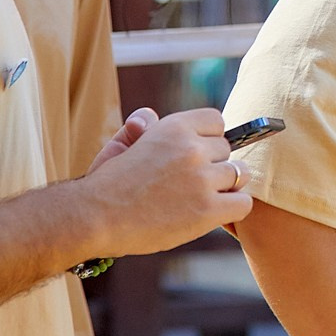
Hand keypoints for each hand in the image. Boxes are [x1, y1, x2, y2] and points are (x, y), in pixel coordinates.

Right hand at [81, 106, 251, 255]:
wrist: (93, 217)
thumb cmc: (105, 184)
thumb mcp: (120, 144)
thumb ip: (141, 127)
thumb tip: (150, 118)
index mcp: (174, 127)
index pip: (216, 121)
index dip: (208, 138)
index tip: (197, 154)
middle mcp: (192, 148)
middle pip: (228, 150)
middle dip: (215, 164)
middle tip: (192, 182)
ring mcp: (202, 179)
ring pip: (240, 175)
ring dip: (226, 187)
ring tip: (203, 199)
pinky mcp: (207, 209)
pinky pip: (242, 204)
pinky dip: (232, 210)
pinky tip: (212, 215)